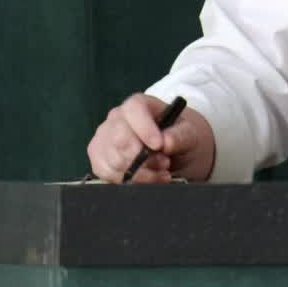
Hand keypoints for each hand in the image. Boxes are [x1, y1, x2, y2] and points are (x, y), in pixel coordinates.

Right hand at [86, 93, 216, 183]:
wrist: (171, 152)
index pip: (133, 110)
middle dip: (144, 158)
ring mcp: (104, 139)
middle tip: (165, 163)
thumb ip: (180, 136)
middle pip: (120, 139)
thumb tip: (166, 142)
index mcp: (138, 104)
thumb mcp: (189, 133)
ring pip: (114, 161)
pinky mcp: (98, 160)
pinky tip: (145, 178)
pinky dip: (129, 181)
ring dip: (141, 173)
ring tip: (160, 172)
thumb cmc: (178, 137)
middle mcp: (116, 118)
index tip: (160, 146)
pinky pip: (108, 174)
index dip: (145, 129)